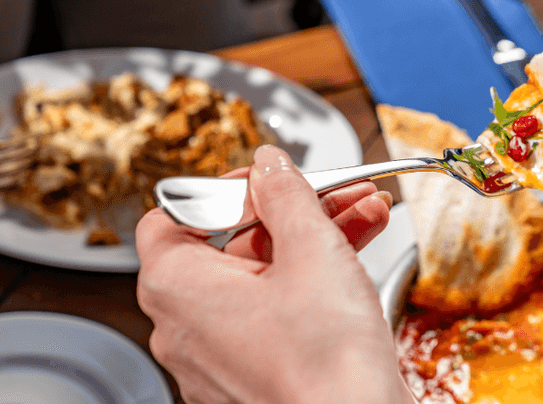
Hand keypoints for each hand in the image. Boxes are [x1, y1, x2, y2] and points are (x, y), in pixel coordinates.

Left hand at [136, 145, 410, 403]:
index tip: (271, 178)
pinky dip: (310, 283)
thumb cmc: (324, 359)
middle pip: (233, 244)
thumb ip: (287, 195)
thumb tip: (269, 166)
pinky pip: (273, 314)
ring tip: (366, 216)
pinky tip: (357, 255)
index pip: (176, 216)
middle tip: (338, 192)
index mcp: (177, 287)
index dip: (227, 188)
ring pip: (262, 278)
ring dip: (315, 240)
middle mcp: (184, 327)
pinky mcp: (253, 376)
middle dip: (295, 210)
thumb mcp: (312, 249)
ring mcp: (217, 357)